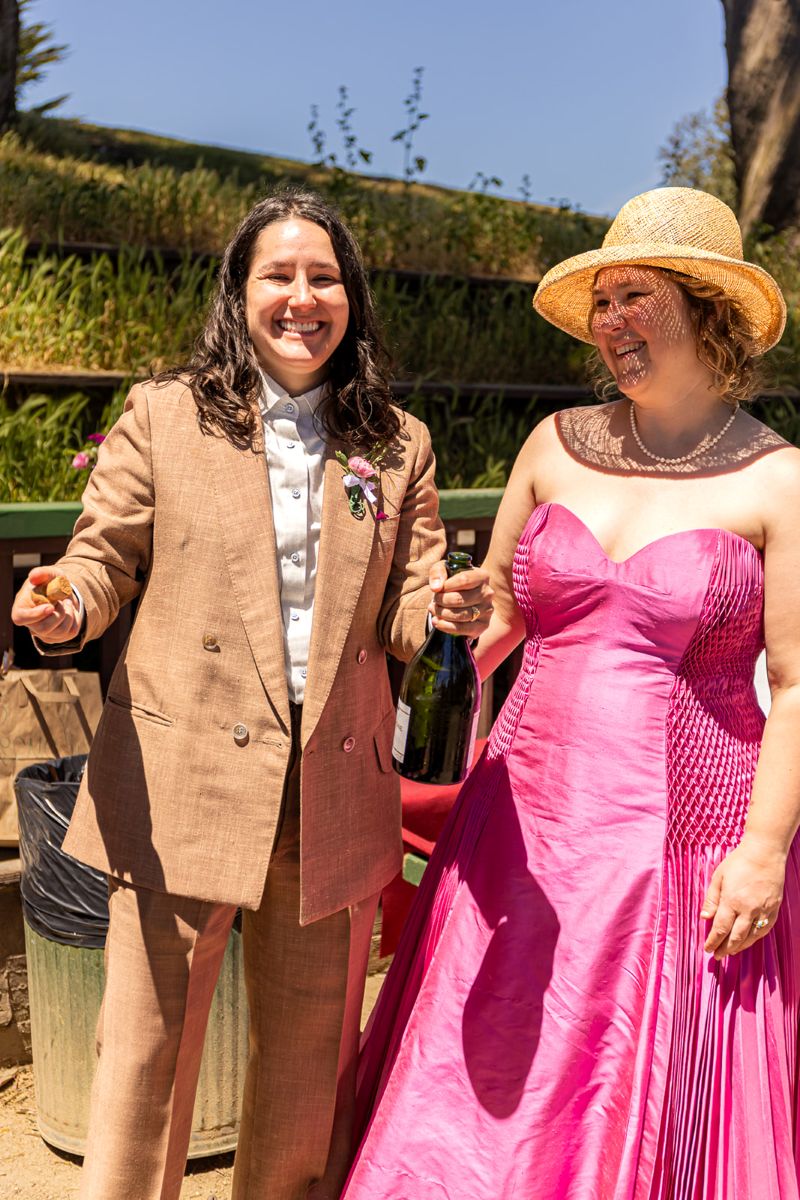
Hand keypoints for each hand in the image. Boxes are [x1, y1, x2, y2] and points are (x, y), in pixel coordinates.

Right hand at [11, 568, 81, 643]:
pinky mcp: (57, 636)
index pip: (21, 619)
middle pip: (43, 629)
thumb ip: (42, 573)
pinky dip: (75, 619)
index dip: (35, 615)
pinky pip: (70, 633)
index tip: (50, 607)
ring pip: (59, 632)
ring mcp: (44, 633)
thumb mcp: (50, 574)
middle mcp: (31, 624)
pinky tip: (70, 611)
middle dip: (58, 613)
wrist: (64, 593)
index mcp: (22, 609)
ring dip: (69, 614)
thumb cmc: (51, 583)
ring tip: (67, 603)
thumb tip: (33, 577)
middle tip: (62, 601)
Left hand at [428, 562, 492, 637]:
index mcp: (482, 576)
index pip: (463, 580)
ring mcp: (487, 610)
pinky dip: (446, 626)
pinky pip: (462, 628)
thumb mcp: (445, 570)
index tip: (437, 589)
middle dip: (441, 601)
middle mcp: (487, 593)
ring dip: (442, 613)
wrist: (465, 596)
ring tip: (434, 609)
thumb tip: (436, 587)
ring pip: (460, 615)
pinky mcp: (483, 625)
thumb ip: (437, 572)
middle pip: (459, 599)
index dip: (446, 586)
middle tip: (434, 600)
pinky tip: (438, 622)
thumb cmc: (453, 581)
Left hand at [700, 836, 785, 959]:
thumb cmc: (738, 862)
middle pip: (735, 937)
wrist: (764, 853)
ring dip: (739, 947)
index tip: (708, 949)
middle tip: (717, 956)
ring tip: (730, 951)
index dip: (713, 941)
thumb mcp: (718, 877)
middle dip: (725, 949)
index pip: (720, 928)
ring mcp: (763, 911)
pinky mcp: (773, 909)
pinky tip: (748, 940)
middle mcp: (748, 909)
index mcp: (731, 901)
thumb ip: (711, 899)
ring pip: (751, 937)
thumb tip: (704, 917)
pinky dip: (754, 938)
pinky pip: (763, 929)